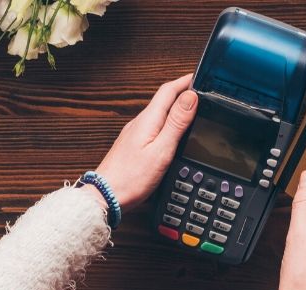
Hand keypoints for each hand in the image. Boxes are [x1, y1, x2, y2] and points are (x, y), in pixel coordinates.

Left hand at [93, 74, 196, 208]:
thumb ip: (176, 123)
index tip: (200, 77)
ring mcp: (135, 133)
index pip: (168, 91)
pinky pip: (153, 125)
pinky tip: (172, 131)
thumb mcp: (161, 150)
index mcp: (148, 119)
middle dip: (182, 92)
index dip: (185, 81)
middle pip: (163, 99)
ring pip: (158, 113)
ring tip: (191, 109)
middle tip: (199, 91)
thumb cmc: (132, 177)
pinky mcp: (133, 144)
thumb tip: (190, 97)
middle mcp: (139, 122)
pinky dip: (166, 122)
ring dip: (175, 107)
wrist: (106, 195)